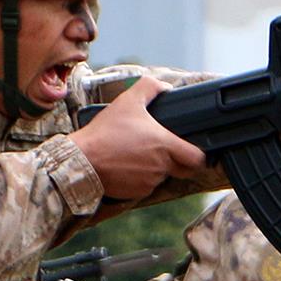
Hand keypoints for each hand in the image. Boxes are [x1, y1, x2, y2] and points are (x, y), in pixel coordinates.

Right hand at [72, 77, 206, 201]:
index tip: (192, 148)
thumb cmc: (105, 132)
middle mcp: (162, 167)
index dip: (199, 154)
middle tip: (166, 150)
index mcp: (165, 145)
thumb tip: (165, 87)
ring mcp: (150, 182)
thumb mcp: (128, 101)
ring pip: (163, 177)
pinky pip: (146, 186)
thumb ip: (150, 88)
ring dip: (156, 168)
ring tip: (137, 154)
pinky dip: (141, 178)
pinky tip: (127, 165)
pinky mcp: (137, 193)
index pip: (198, 158)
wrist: (82, 160)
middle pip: (184, 170)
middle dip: (180, 162)